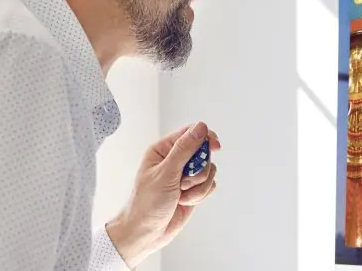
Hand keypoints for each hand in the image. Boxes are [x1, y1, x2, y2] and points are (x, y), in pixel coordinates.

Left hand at [106, 122, 220, 266]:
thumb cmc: (146, 203)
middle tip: (184, 182)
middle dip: (199, 169)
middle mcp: (174, 161)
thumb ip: (184, 149)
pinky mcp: (192, 190)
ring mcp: (184, 176)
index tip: (215, 146)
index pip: (190, 133)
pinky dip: (201, 195)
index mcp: (163, 150)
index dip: (205, 137)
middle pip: (203, 152)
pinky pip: (209, 185)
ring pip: (208, 170)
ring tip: (182, 196)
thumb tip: (201, 127)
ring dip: (199, 186)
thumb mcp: (166, 173)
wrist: (146, 233)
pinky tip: (185, 202)